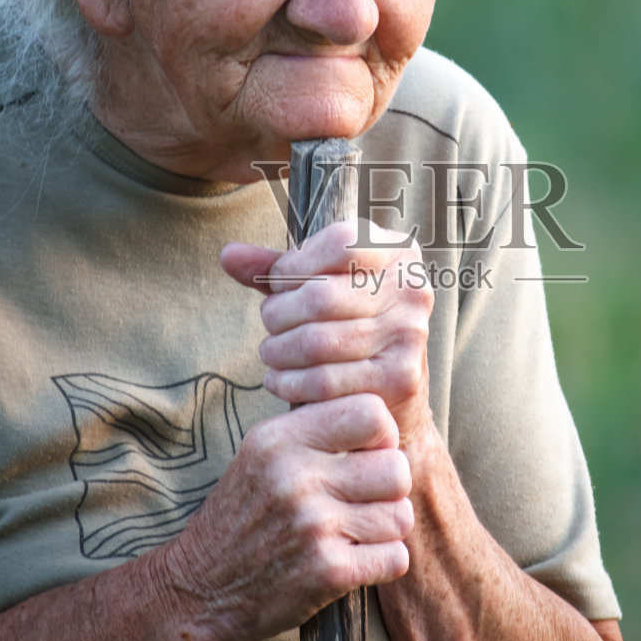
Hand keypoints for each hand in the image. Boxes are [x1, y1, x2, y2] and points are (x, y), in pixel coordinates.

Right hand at [160, 392, 412, 640]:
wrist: (199, 590)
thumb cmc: (242, 519)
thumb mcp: (260, 456)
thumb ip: (313, 430)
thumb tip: (380, 414)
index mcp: (279, 439)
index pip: (372, 413)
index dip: (382, 437)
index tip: (366, 457)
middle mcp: (295, 477)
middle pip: (396, 467)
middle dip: (390, 488)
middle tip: (367, 502)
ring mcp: (312, 525)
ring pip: (401, 515)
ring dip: (387, 529)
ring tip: (357, 532)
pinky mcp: (327, 571)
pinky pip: (396, 557)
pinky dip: (383, 563)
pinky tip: (355, 561)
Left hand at [221, 221, 435, 447]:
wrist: (393, 398)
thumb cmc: (350, 330)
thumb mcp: (319, 287)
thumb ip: (278, 269)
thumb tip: (228, 255)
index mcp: (399, 254)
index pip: (340, 242)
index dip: (295, 265)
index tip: (281, 284)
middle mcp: (412, 290)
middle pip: (319, 295)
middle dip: (278, 313)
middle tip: (271, 325)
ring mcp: (409, 335)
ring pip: (316, 341)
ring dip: (278, 350)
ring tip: (272, 352)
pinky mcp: (399, 378)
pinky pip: (322, 380)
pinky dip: (288, 382)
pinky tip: (280, 379)